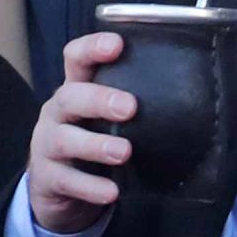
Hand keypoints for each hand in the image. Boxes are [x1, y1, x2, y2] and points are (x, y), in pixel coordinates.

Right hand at [28, 32, 138, 233]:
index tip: (117, 44)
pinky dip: (90, 187)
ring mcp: (47, 144)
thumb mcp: (105, 114)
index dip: (92, 48)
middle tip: (130, 107)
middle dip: (99, 99)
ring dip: (96, 145)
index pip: (76, 58)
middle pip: (69, 96)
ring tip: (124, 152)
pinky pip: (66, 181)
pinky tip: (112, 192)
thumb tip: (189, 92)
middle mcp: (58, 112)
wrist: (56, 186)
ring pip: (64, 139)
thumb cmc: (91, 137)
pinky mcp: (48, 177)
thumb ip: (131, 100)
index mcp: (75, 88)